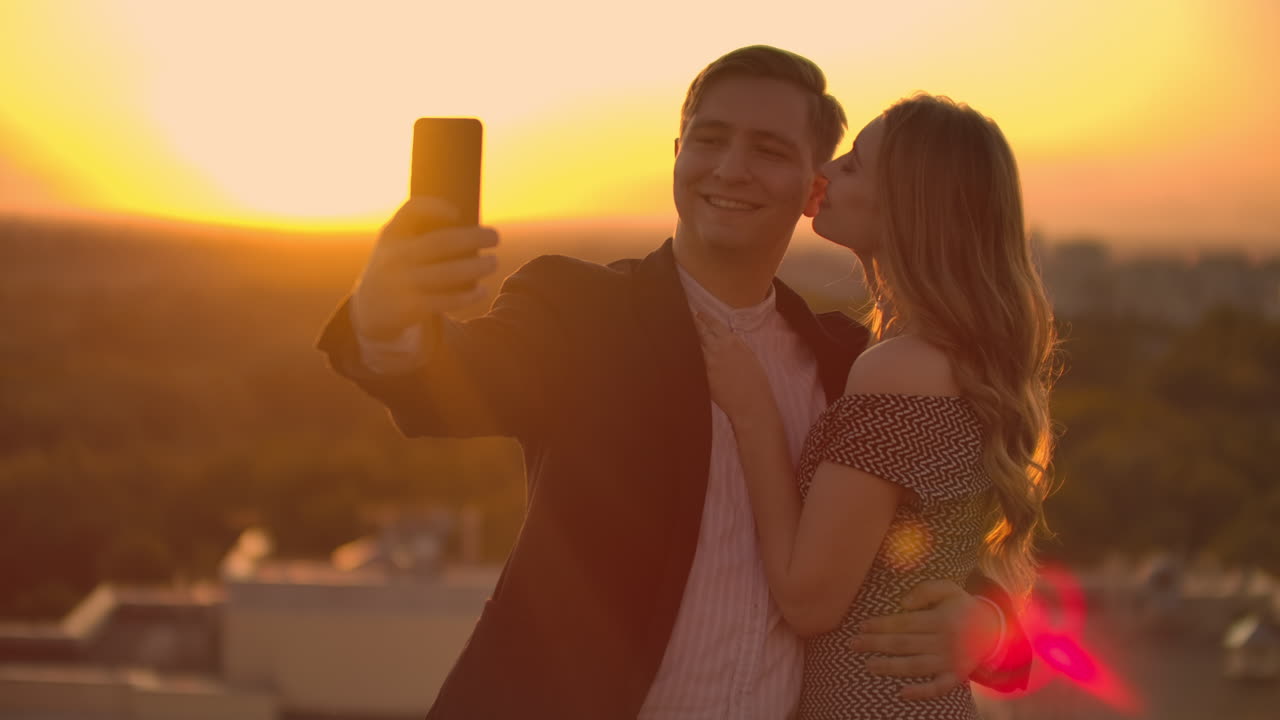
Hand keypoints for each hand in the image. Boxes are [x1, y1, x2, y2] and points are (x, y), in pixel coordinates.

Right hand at [352, 197, 499, 339]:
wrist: (368, 309)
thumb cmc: (395, 268)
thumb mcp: (396, 245)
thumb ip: (419, 233)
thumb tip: (468, 230)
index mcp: (392, 235)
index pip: (411, 211)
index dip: (435, 207)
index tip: (457, 213)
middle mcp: (395, 257)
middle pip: (442, 242)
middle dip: (474, 238)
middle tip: (495, 237)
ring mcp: (402, 283)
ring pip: (449, 273)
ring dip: (477, 267)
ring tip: (493, 262)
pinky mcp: (411, 308)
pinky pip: (446, 300)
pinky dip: (468, 296)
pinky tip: (481, 290)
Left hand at [693, 312, 769, 418]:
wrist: (750, 403)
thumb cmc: (756, 382)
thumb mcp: (749, 356)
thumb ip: (736, 346)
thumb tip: (726, 340)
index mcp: (732, 342)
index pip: (714, 324)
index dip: (705, 318)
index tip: (699, 314)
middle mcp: (717, 349)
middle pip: (700, 332)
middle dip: (694, 324)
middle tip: (686, 316)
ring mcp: (708, 362)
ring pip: (695, 346)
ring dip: (690, 339)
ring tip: (684, 332)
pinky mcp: (702, 376)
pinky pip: (694, 362)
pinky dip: (690, 356)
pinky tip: (685, 354)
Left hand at [852, 579, 1000, 699]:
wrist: (994, 629)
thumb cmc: (961, 607)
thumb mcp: (948, 589)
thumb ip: (925, 590)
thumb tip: (902, 604)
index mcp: (941, 619)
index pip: (904, 623)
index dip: (881, 625)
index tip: (861, 626)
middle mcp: (945, 641)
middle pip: (904, 644)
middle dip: (876, 644)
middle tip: (852, 644)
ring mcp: (950, 661)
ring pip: (915, 667)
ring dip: (890, 667)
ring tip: (868, 666)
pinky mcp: (956, 677)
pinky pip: (938, 688)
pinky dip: (920, 692)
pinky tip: (901, 693)